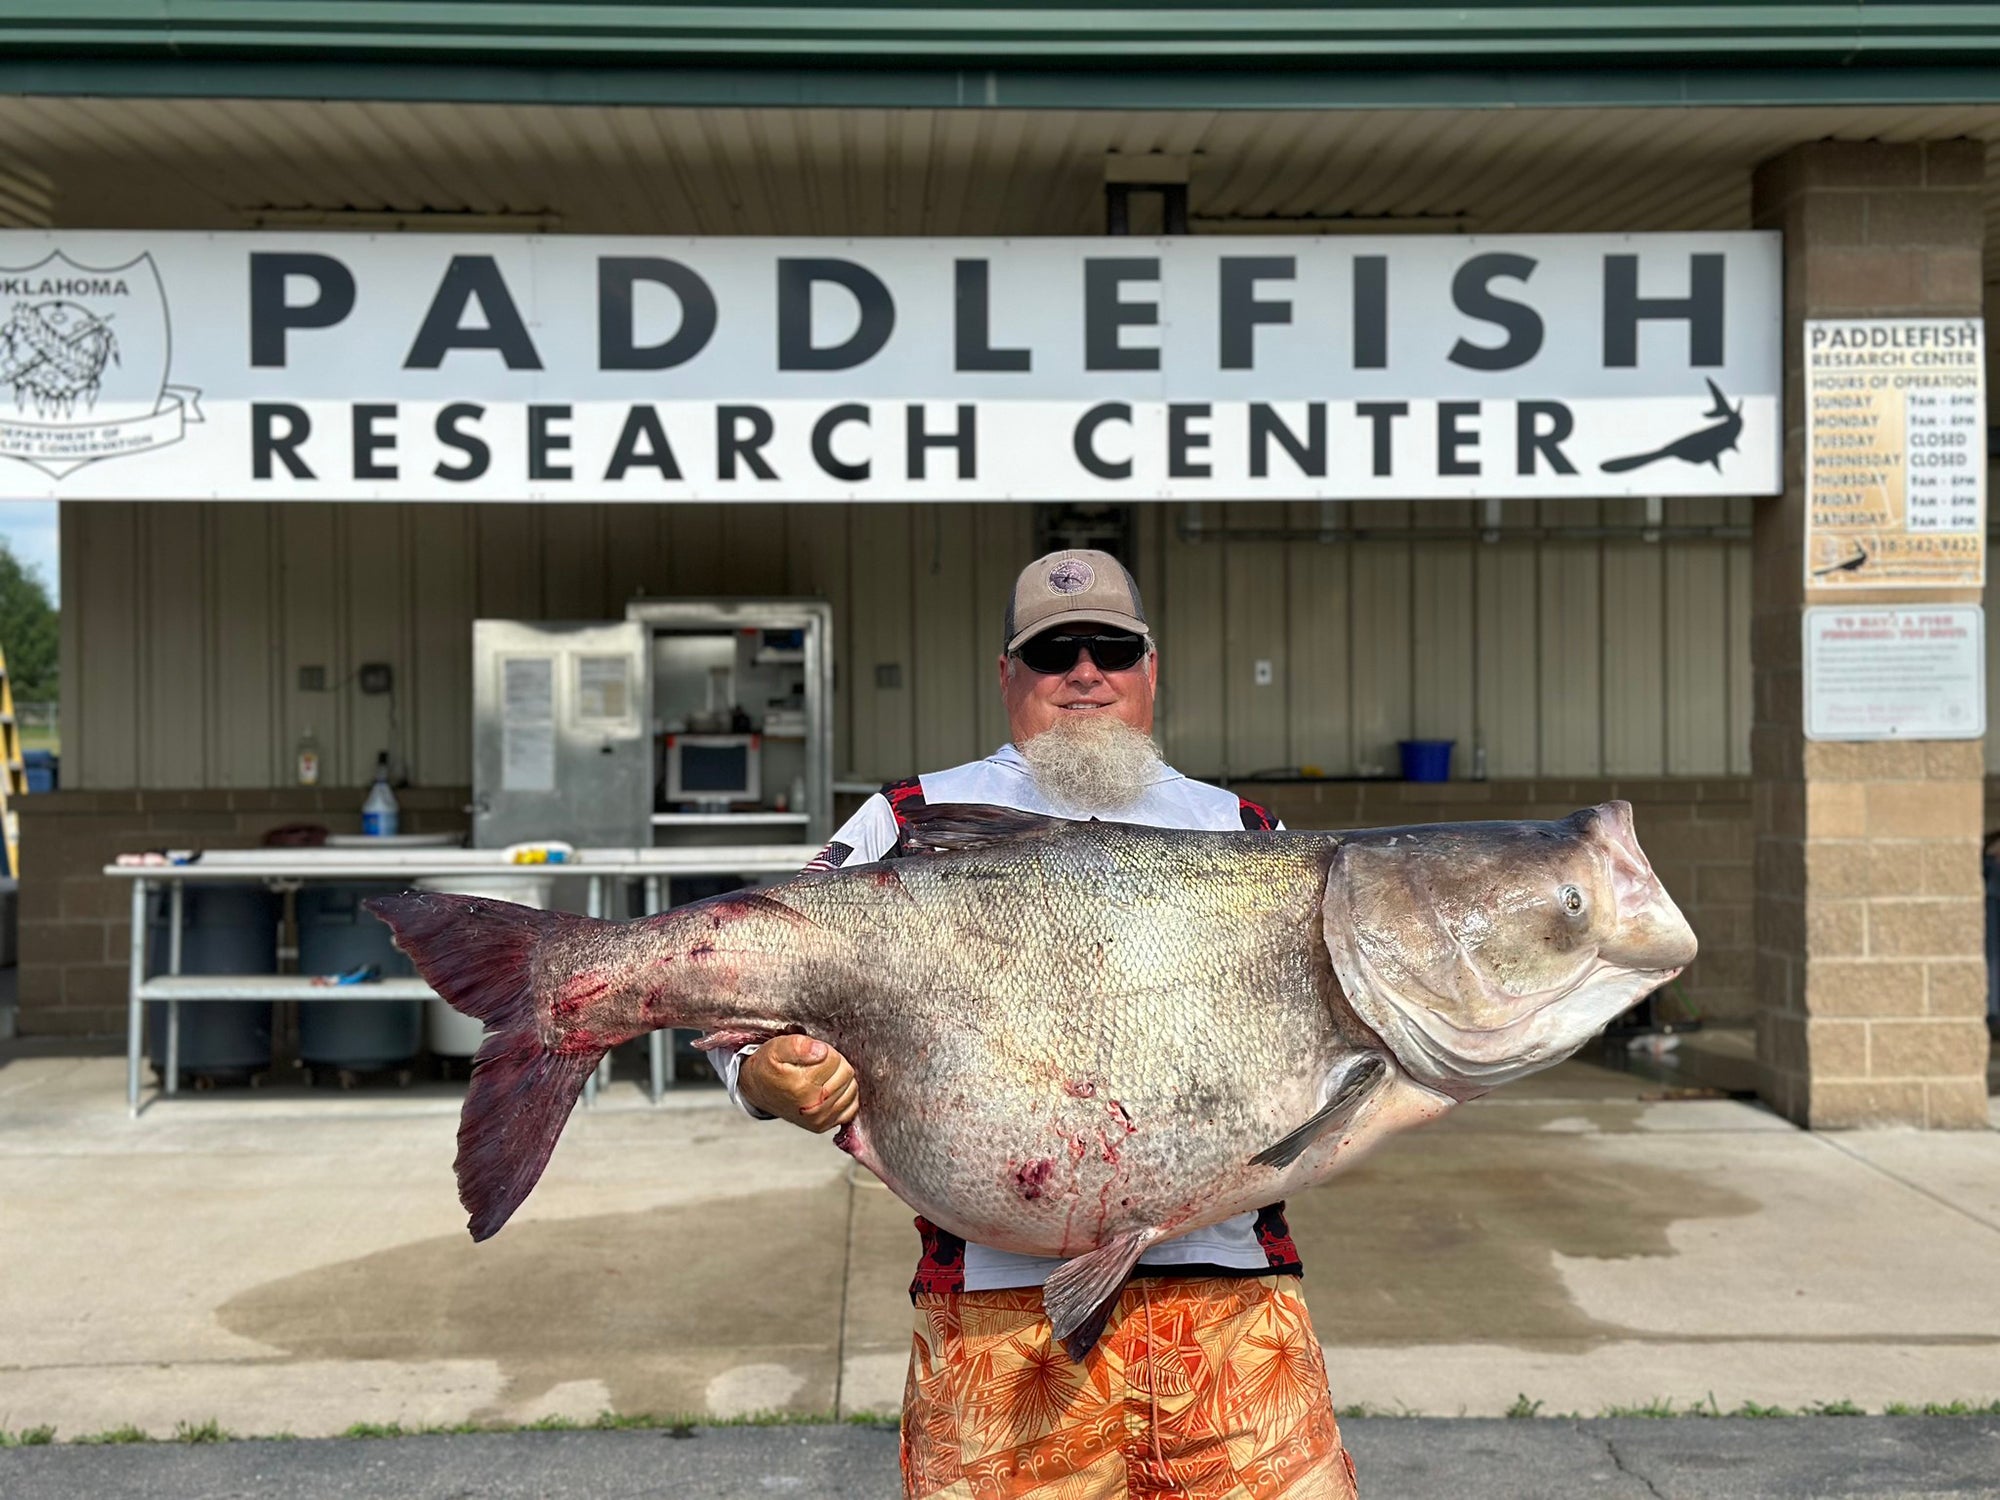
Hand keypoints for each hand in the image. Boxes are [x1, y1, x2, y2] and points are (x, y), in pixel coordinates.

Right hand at [738, 1035, 857, 1132]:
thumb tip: (821, 1050)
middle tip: (816, 1063)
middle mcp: (812, 1106)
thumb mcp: (777, 1048)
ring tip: (821, 1076)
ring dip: (840, 1078)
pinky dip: (844, 1096)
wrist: (758, 1090)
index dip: (825, 1050)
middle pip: (846, 1073)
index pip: (834, 1058)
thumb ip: (798, 1045)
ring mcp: (819, 1119)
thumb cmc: (768, 1068)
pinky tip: (829, 1089)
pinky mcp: (823, 1126)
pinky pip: (851, 1107)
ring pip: (851, 1088)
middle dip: (834, 1063)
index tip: (812, 1053)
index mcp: (802, 1085)